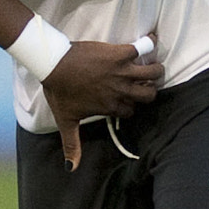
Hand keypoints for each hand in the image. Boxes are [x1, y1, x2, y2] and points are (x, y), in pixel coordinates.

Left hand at [42, 39, 164, 169]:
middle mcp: (120, 91)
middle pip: (149, 94)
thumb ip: (72, 145)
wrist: (53, 63)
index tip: (128, 99)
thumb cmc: (59, 90)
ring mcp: (122, 72)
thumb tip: (70, 169)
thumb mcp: (66, 120)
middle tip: (145, 83)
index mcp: (111, 106)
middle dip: (150, 90)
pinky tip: (150, 40)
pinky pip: (143, 47)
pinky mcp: (120, 54)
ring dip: (155, 69)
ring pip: (153, 73)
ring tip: (151, 65)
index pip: (132, 110)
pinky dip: (150, 43)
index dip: (132, 106)